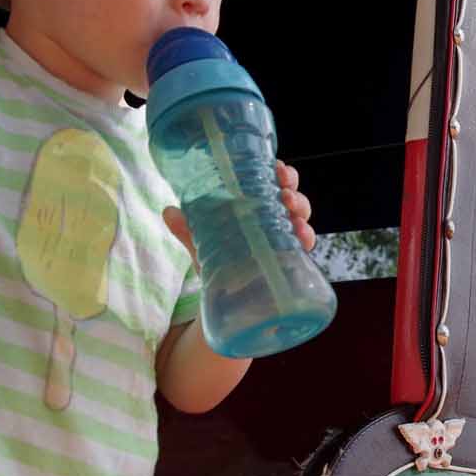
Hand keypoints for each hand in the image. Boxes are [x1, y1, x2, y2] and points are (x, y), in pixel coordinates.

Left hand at [162, 160, 315, 268]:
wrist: (224, 306)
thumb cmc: (218, 266)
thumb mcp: (201, 245)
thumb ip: (188, 230)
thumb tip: (169, 211)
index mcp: (256, 210)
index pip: (274, 184)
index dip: (281, 174)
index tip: (278, 168)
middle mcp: (275, 223)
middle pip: (293, 199)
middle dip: (294, 191)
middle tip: (285, 191)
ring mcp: (285, 243)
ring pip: (302, 220)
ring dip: (302, 213)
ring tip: (293, 214)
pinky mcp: (291, 265)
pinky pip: (304, 249)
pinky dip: (306, 240)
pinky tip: (301, 238)